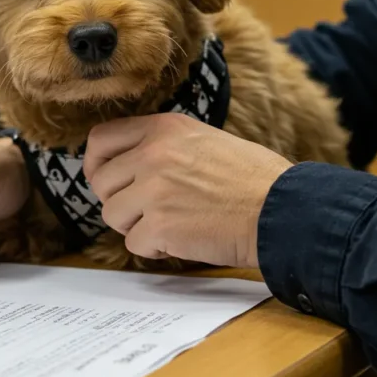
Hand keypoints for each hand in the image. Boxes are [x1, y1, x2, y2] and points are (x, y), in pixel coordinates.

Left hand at [84, 114, 292, 267]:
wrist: (280, 209)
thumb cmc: (253, 178)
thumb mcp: (203, 140)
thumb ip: (163, 146)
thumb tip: (127, 163)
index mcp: (164, 128)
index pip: (101, 139)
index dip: (96, 163)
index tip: (106, 180)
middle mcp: (153, 154)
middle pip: (102, 183)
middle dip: (120, 201)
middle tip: (148, 210)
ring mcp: (154, 190)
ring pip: (112, 215)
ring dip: (137, 226)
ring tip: (172, 224)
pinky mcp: (160, 225)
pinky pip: (134, 243)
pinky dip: (155, 248)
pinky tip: (183, 239)